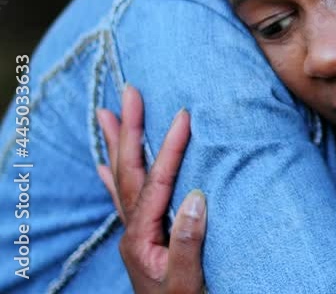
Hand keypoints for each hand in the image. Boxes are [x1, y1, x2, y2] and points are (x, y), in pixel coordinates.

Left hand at [95, 85, 206, 292]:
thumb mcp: (189, 280)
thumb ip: (189, 242)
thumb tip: (196, 197)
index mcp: (142, 238)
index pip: (155, 182)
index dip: (168, 148)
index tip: (183, 116)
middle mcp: (133, 232)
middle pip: (128, 172)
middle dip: (129, 131)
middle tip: (128, 93)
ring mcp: (134, 235)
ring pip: (123, 180)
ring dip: (118, 145)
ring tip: (109, 114)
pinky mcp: (142, 239)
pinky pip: (124, 199)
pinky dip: (114, 178)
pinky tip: (105, 165)